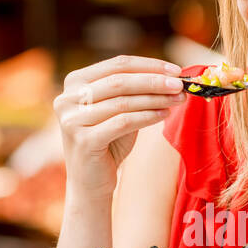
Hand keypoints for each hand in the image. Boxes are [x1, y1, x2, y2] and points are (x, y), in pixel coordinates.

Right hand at [54, 55, 185, 202]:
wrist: (90, 183)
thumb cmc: (108, 143)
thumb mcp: (119, 111)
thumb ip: (135, 92)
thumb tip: (171, 76)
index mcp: (74, 82)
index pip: (117, 65)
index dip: (148, 65)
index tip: (175, 70)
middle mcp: (67, 98)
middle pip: (120, 81)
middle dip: (154, 81)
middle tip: (180, 84)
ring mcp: (72, 120)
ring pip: (122, 102)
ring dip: (155, 99)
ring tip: (178, 99)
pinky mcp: (83, 140)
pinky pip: (123, 122)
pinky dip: (147, 117)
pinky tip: (165, 115)